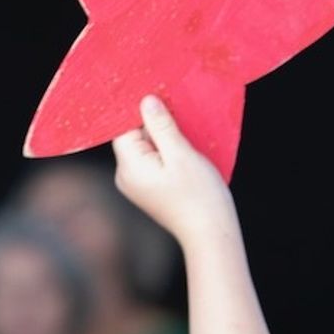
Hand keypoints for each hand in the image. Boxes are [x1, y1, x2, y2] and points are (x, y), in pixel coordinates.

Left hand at [111, 96, 237, 249]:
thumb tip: (145, 101)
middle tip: (179, 119)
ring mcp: (135, 183)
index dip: (141, 112)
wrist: (210, 233)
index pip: (123, 127)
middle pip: (133, 136)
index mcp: (128, 167)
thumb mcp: (181, 155)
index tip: (162, 100)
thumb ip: (161, 126)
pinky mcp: (147, 187)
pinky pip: (151, 159)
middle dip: (154, 125)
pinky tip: (183, 154)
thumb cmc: (199, 196)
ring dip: (163, 138)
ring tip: (185, 141)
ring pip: (144, 147)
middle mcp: (125, 176)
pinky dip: (165, 151)